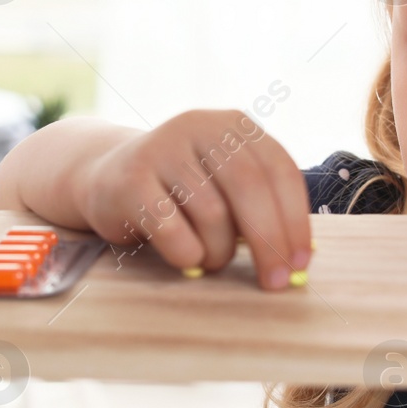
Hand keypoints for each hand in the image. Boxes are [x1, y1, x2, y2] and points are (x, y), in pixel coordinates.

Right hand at [77, 109, 312, 290]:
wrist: (105, 178)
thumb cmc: (179, 192)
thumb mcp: (222, 185)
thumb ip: (258, 207)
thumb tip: (298, 256)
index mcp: (233, 125)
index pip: (278, 170)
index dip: (294, 219)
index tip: (301, 261)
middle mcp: (199, 126)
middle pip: (250, 186)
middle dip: (270, 242)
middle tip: (276, 282)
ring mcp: (162, 149)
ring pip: (213, 214)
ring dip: (220, 251)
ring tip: (211, 260)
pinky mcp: (130, 179)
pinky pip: (172, 229)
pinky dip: (187, 254)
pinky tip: (186, 257)